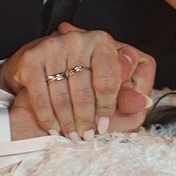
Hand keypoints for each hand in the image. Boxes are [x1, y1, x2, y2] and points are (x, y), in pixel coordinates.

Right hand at [0, 24, 155, 140]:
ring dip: (68, 122)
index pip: (109, 81)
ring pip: (64, 96)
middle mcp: (79, 40)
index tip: (104, 126)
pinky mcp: (32, 59)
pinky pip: (42, 97)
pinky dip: (49, 118)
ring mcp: (54, 47)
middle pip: (86, 91)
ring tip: (72, 136)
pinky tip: (54, 129)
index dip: (108, 108)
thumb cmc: (79, 77)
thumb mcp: (108, 85)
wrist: (35, 66)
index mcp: (103, 42)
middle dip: (87, 119)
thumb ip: (126, 95)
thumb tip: (143, 102)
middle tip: (87, 136)